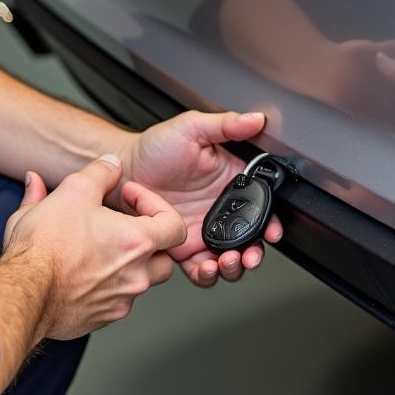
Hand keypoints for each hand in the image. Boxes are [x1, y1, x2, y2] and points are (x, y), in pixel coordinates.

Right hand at [4, 155, 186, 338]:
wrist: (20, 292)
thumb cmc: (46, 247)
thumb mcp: (73, 191)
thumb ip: (100, 172)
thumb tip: (111, 164)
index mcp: (137, 242)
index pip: (176, 226)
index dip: (157, 205)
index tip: (131, 198)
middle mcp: (135, 276)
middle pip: (164, 258)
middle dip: (149, 241)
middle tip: (123, 227)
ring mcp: (120, 301)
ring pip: (139, 281)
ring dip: (127, 264)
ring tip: (99, 247)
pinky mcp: (100, 317)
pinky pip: (115, 300)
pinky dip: (106, 285)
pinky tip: (83, 270)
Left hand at [121, 111, 282, 287]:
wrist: (122, 169)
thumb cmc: (155, 147)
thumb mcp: (192, 128)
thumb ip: (226, 125)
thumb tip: (255, 120)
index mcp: (229, 183)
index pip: (259, 205)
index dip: (270, 222)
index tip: (272, 231)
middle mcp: (219, 209)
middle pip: (248, 238)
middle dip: (254, 252)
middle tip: (249, 255)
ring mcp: (202, 230)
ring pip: (228, 257)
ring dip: (233, 266)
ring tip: (227, 262)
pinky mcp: (181, 246)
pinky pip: (199, 268)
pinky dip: (206, 274)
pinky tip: (205, 268)